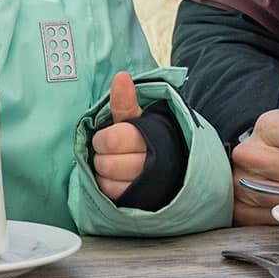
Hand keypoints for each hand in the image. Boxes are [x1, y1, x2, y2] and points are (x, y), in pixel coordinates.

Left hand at [90, 72, 147, 201]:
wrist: (175, 164)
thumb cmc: (149, 137)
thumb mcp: (138, 117)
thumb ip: (125, 101)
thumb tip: (121, 76)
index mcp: (148, 137)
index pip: (110, 140)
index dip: (104, 139)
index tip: (109, 137)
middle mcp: (149, 163)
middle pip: (106, 163)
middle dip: (103, 156)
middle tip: (111, 152)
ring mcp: (145, 185)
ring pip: (107, 182)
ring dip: (105, 174)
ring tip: (115, 165)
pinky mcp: (140, 201)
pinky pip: (112, 196)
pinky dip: (109, 188)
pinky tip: (118, 179)